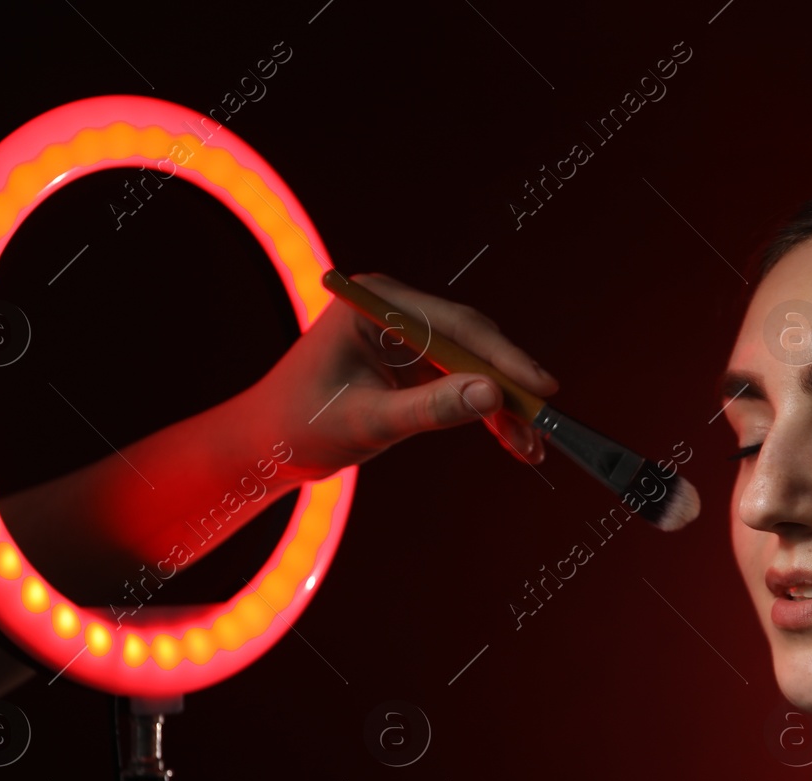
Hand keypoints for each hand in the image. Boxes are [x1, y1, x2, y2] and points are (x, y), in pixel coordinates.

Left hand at [242, 271, 559, 480]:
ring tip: (532, 447)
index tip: (540, 386)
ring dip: (504, 407)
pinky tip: (514, 442)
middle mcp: (396, 309)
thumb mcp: (368, 421)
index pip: (455, 325)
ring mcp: (407, 336)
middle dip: (510, 386)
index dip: (503, 358)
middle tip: (544, 422)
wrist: (266, 446)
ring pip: (475, 367)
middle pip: (473, 342)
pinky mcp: (414, 364)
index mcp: (375, 301)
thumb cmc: (299, 426)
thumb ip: (430, 408)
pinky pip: (462, 384)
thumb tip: (492, 395)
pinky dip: (486, 413)